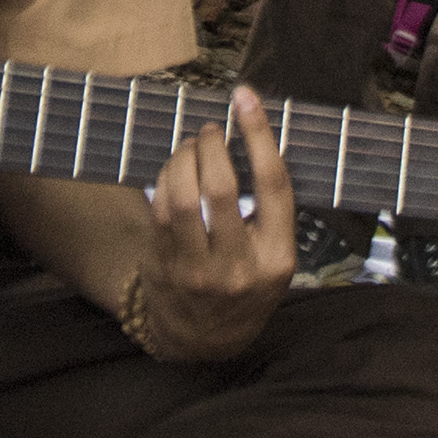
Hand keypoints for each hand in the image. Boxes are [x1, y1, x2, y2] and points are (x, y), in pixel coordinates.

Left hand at [130, 87, 296, 362]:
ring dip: (184, 157)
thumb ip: (270, 212)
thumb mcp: (273, 259)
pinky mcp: (164, 266)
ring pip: (184, 195)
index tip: (246, 99)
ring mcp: (198, 270)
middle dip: (213, 145)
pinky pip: (160, 207)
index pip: (274, 186)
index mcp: (278, 258)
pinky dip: (166, 177)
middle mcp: (239, 266)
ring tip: (191, 146)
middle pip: (223, 186)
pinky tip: (174, 170)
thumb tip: (253, 137)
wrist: (202, 339)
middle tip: (211, 130)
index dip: (260, 135)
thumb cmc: (244, 284)